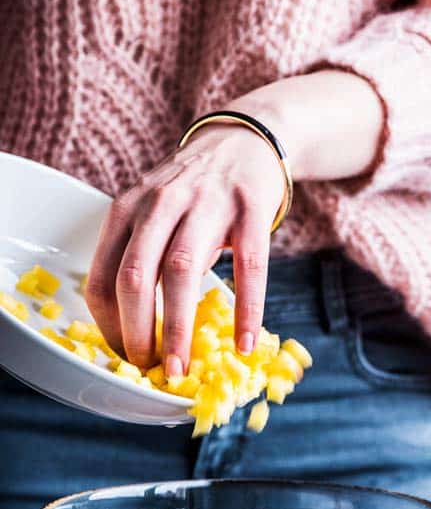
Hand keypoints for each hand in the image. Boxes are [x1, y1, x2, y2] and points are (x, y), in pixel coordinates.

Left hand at [86, 122, 282, 376]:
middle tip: (147, 368)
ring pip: (181, 271)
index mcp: (128, 210)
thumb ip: (142, 255)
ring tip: (181, 367)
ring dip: (178, 327)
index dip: (108, 323)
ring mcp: (206, 203)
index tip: (124, 355)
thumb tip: (138, 326)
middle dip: (136, 330)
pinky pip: (248, 266)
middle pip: (135, 275)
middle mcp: (160, 203)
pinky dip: (246, 309)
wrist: (246, 140)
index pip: (103, 274)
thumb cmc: (194, 190)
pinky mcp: (249, 208)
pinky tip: (245, 342)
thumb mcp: (154, 211)